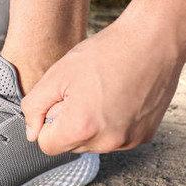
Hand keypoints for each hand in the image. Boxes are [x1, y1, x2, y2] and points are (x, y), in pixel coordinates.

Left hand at [21, 18, 184, 153]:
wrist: (153, 41)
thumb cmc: (106, 52)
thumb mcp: (57, 74)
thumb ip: (35, 106)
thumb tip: (32, 132)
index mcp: (82, 128)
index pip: (47, 145)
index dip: (46, 122)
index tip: (59, 100)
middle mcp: (108, 141)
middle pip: (71, 145)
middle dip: (68, 122)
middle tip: (81, 91)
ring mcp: (129, 140)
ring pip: (93, 143)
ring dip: (90, 124)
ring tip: (100, 92)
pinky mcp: (144, 135)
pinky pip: (116, 137)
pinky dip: (111, 123)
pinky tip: (118, 96)